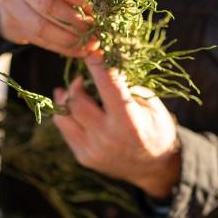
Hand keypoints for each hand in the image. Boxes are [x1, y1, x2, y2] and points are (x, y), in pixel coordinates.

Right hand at [0, 0, 96, 56]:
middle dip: (75, 20)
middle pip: (48, 4)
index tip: (95, 10)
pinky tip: (78, 50)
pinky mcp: (9, 23)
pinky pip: (39, 40)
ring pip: (42, 26)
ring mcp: (9, 2)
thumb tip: (104, 10)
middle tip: (95, 30)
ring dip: (70, 38)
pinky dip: (61, 47)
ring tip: (90, 44)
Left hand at [53, 53, 180, 198]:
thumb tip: (101, 61)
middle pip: (76, 102)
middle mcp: (108, 138)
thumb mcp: (150, 104)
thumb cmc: (154, 127)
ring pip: (63, 116)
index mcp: (130, 123)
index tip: (91, 49)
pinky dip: (67, 114)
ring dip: (66, 99)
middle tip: (82, 79)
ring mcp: (93, 150)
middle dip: (77, 85)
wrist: (153, 168)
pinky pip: (64, 128)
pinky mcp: (83, 157)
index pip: (108, 85)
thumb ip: (126, 85)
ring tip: (74, 91)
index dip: (97, 64)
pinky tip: (75, 108)